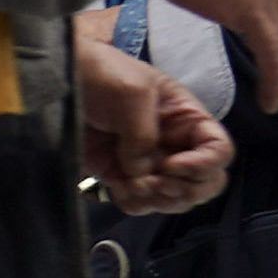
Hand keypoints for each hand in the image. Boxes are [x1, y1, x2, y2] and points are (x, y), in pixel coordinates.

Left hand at [73, 36, 230, 211]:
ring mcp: (149, 164)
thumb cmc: (101, 74)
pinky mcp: (122, 177)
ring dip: (157, 199)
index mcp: (187, 119)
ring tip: (131, 183)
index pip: (220, 151)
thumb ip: (144, 134)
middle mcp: (175, 145)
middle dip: (185, 190)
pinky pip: (141, 204)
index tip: (173, 165)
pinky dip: (133, 202)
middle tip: (156, 183)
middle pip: (206, 183)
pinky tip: (117, 187)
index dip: (205, 165)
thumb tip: (142, 172)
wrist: (57, 82)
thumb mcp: (131, 92)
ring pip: (174, 199)